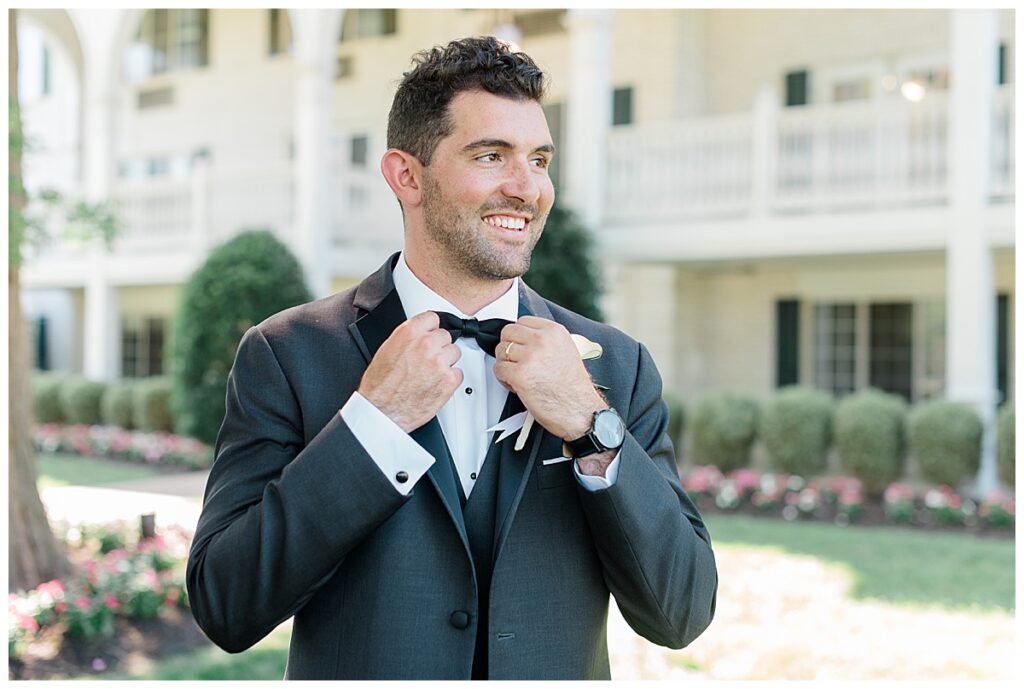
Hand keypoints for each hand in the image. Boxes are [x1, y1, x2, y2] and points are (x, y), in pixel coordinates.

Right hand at [357, 310, 462, 432]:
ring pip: (454, 353)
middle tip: (428, 359)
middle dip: (438, 346)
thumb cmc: (380, 386)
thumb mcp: (386, 350)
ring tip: (431, 373)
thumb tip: (417, 336)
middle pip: (445, 335)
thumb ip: (406, 339)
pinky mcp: (449, 380)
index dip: (430, 328)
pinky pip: (458, 373)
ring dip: (446, 362)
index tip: (430, 334)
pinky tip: (435, 384)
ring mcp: (439, 362)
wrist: (382, 411)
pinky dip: (449, 379)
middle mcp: (426, 344)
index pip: (432, 318)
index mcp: (409, 333)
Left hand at [493, 317, 606, 443]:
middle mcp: (542, 340)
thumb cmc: (574, 388)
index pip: (522, 321)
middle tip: (516, 361)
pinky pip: (499, 369)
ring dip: (505, 364)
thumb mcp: (567, 351)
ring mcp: (530, 357)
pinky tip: (516, 385)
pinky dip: (503, 379)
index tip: (521, 347)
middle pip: (508, 332)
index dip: (519, 336)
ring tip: (518, 375)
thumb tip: (526, 337)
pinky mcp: (520, 375)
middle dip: (509, 348)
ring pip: (501, 351)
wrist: (581, 411)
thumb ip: (547, 340)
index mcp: (555, 332)